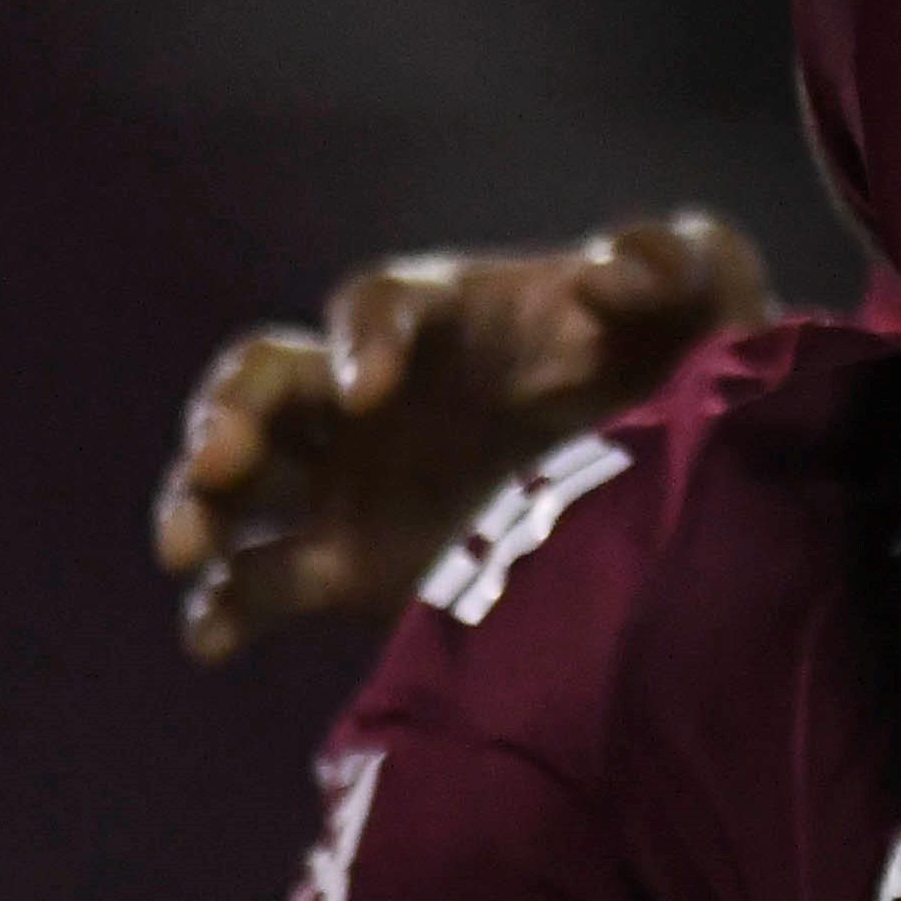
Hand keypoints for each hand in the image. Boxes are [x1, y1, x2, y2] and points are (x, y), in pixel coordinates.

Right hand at [150, 213, 773, 659]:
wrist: (690, 491)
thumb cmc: (693, 372)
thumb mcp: (714, 303)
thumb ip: (681, 258)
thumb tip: (607, 270)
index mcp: (450, 319)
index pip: (376, 304)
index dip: (361, 336)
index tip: (370, 388)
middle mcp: (381, 394)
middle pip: (265, 377)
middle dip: (228, 408)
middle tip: (224, 459)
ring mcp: (354, 479)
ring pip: (235, 476)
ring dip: (196, 498)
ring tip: (185, 545)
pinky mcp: (349, 566)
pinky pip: (256, 582)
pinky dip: (222, 606)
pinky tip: (213, 641)